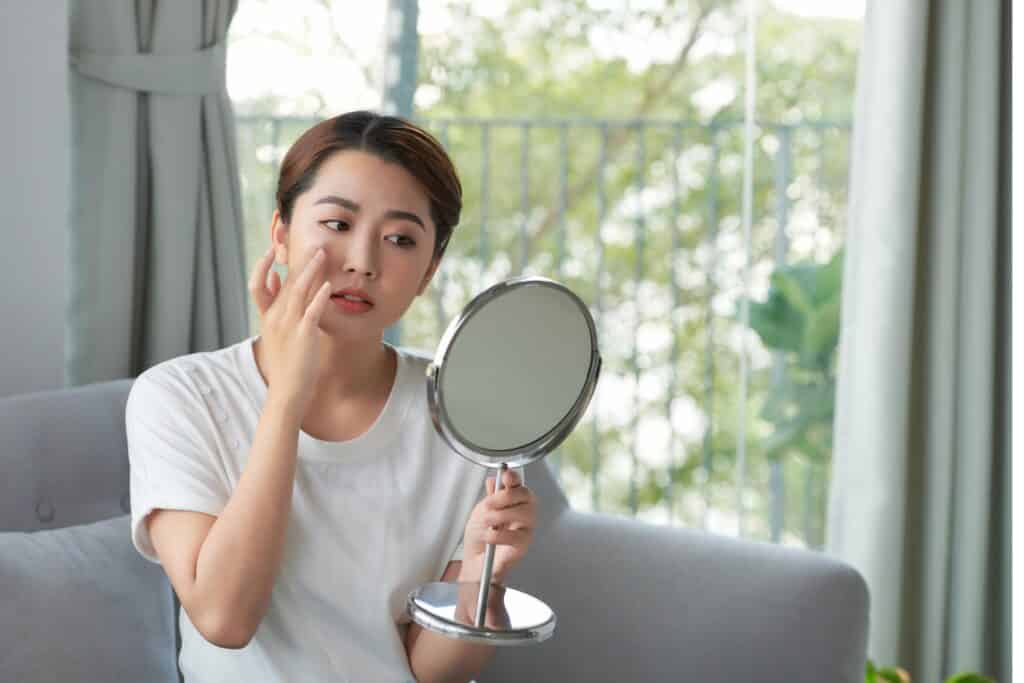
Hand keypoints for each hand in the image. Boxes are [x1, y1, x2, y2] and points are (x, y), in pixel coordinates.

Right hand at [249, 245, 332, 416]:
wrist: (287, 390)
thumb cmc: (285, 362)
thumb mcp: (274, 332)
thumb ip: (273, 303)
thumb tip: (275, 276)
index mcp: (266, 317)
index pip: (257, 285)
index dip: (262, 266)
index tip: (272, 250)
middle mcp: (275, 318)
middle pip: (285, 282)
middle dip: (298, 261)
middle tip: (312, 242)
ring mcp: (289, 325)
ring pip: (298, 291)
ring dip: (311, 270)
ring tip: (322, 254)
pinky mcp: (304, 335)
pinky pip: (312, 310)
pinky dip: (319, 295)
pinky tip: (327, 284)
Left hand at [458, 470, 536, 584]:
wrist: (475, 560)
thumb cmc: (480, 536)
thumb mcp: (481, 511)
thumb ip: (490, 496)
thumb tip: (493, 480)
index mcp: (513, 500)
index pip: (518, 483)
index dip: (514, 477)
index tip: (505, 476)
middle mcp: (523, 511)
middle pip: (526, 494)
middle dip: (505, 496)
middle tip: (488, 505)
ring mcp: (526, 527)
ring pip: (526, 513)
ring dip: (502, 515)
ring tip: (487, 522)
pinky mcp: (524, 545)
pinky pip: (518, 536)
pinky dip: (500, 535)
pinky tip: (489, 536)